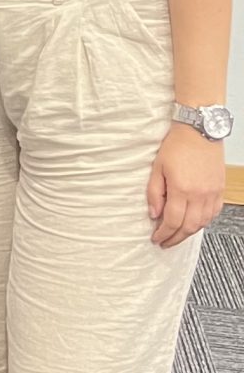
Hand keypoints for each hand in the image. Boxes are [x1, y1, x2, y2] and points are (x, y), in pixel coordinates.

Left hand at [147, 121, 225, 247]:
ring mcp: (212, 193)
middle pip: (188, 227)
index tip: (156, 238)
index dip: (163, 233)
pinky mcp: (219, 189)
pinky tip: (194, 222)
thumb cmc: (177, 145)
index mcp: (182, 189)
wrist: (199, 130)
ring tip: (177, 235)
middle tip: (165, 242)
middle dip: (175, 238)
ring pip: (202, 223)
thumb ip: (154, 193)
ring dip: (189, 232)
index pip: (172, 221)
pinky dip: (203, 221)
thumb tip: (154, 214)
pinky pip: (213, 213)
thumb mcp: (157, 168)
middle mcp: (200, 194)